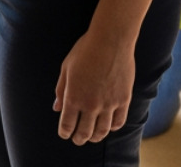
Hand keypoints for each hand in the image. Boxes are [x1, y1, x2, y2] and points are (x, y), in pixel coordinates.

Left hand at [53, 25, 135, 143]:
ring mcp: (109, 104)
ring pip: (102, 131)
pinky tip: (109, 127)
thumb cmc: (85, 51)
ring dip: (95, 137)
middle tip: (77, 140)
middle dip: (79, 139)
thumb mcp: (66, 68)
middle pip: (84, 132)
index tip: (65, 134)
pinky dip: (113, 127)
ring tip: (92, 137)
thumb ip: (60, 90)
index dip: (65, 132)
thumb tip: (56, 108)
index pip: (67, 124)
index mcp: (73, 97)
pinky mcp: (123, 100)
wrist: (110, 40)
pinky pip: (118, 121)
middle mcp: (91, 105)